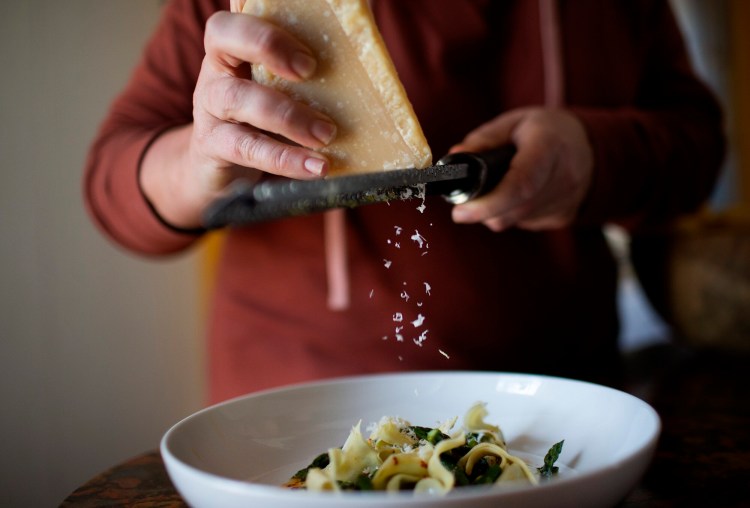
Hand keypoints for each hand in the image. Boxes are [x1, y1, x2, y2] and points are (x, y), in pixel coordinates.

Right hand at [140, 11, 336, 228]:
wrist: (224, 176)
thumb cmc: (264, 126)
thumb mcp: (283, 95)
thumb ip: (309, 74)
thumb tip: (367, 47)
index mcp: (234, 49)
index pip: (236, 17)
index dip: (265, 22)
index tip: (305, 46)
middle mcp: (216, 70)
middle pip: (224, 39)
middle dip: (268, 45)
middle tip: (311, 70)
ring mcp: (210, 108)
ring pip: (237, 98)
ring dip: (287, 115)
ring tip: (326, 134)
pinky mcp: (212, 146)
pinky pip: (246, 148)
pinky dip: (284, 159)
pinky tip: (315, 167)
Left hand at [450, 108, 592, 231]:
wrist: (592, 147)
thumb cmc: (546, 131)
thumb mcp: (514, 123)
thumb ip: (483, 140)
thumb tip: (454, 159)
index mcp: (549, 146)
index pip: (520, 185)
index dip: (488, 203)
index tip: (459, 212)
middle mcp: (563, 177)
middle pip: (514, 209)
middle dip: (482, 210)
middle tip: (464, 205)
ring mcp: (567, 200)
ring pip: (516, 220)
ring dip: (496, 212)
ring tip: (494, 189)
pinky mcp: (564, 216)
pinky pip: (526, 222)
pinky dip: (512, 213)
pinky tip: (516, 196)